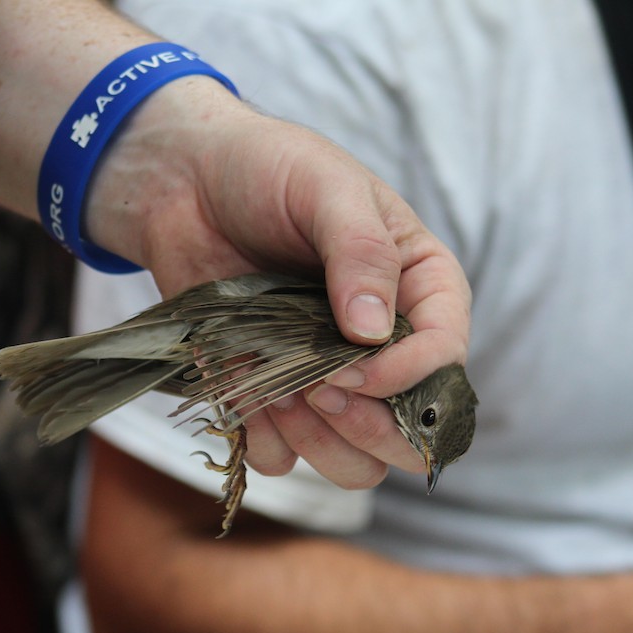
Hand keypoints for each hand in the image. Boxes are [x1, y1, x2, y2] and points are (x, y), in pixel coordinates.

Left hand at [86, 77, 470, 484]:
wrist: (185, 181)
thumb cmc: (269, 170)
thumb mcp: (327, 189)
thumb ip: (360, 252)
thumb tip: (372, 334)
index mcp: (420, 290)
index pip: (447, 358)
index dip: (409, 378)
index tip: (351, 370)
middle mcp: (385, 346)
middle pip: (410, 432)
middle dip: (369, 427)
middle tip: (319, 391)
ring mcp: (330, 379)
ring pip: (356, 462)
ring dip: (320, 444)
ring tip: (280, 392)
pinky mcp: (275, 398)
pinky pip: (284, 457)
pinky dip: (264, 440)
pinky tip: (244, 389)